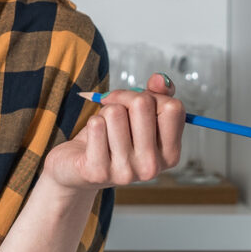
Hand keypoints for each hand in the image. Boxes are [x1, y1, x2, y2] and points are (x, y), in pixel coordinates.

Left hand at [42, 76, 184, 194]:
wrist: (77, 169)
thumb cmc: (112, 138)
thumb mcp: (138, 117)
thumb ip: (156, 95)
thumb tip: (160, 78)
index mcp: (170, 154)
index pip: (173, 107)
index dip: (151, 95)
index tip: (135, 102)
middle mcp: (151, 167)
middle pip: (143, 104)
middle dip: (123, 98)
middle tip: (113, 111)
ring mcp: (126, 172)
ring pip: (115, 112)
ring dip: (105, 113)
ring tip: (104, 130)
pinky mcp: (98, 171)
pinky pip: (96, 125)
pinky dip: (92, 123)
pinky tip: (92, 140)